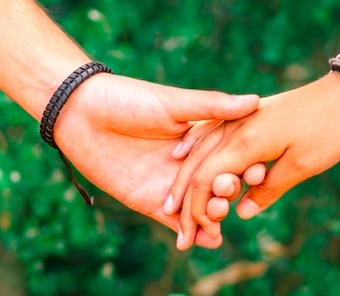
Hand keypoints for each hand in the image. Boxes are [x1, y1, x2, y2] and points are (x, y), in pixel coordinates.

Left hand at [51, 73, 265, 247]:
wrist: (81, 114)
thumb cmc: (129, 99)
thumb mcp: (174, 102)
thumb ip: (212, 107)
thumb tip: (256, 101)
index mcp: (202, 139)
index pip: (233, 157)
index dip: (247, 165)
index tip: (258, 171)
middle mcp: (191, 164)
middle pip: (219, 186)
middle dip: (227, 194)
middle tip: (227, 197)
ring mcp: (172, 185)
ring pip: (201, 209)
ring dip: (213, 218)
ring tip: (217, 221)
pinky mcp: (151, 203)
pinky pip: (176, 223)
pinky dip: (192, 234)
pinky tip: (204, 240)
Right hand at [163, 72, 339, 249]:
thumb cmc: (329, 130)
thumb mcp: (302, 166)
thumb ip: (268, 189)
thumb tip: (242, 213)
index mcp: (246, 142)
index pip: (205, 180)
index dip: (195, 209)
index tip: (190, 234)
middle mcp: (235, 128)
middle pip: (196, 166)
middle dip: (183, 199)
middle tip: (177, 229)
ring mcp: (239, 118)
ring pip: (199, 149)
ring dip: (184, 177)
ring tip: (172, 202)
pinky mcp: (248, 114)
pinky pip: (210, 132)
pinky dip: (194, 148)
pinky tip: (184, 154)